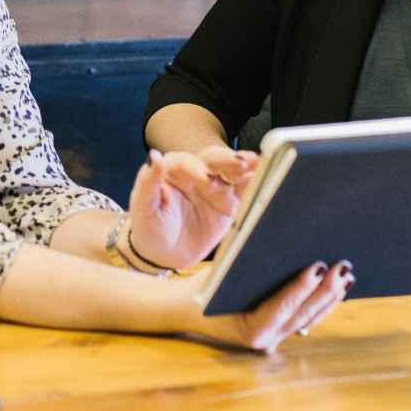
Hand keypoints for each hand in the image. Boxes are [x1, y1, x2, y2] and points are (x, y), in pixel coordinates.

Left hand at [125, 146, 259, 271]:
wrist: (164, 255)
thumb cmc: (150, 228)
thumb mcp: (143, 208)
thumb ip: (147, 182)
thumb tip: (154, 156)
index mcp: (173, 171)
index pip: (186, 162)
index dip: (196, 168)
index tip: (204, 179)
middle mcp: (197, 173)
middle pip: (213, 160)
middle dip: (226, 160)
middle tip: (240, 163)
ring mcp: (215, 187)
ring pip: (232, 171)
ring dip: (246, 166)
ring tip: (260, 162)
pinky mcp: (230, 202)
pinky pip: (244, 190)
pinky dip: (256, 183)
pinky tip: (268, 177)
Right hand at [180, 260, 352, 352]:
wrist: (188, 310)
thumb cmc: (203, 288)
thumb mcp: (219, 274)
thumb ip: (245, 261)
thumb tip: (274, 238)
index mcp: (250, 330)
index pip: (281, 307)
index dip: (301, 287)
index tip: (319, 267)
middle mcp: (266, 340)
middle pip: (302, 314)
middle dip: (325, 290)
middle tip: (343, 267)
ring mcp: (275, 339)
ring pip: (309, 318)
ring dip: (330, 298)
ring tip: (347, 276)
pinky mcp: (280, 332)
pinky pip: (306, 319)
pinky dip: (323, 304)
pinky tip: (338, 289)